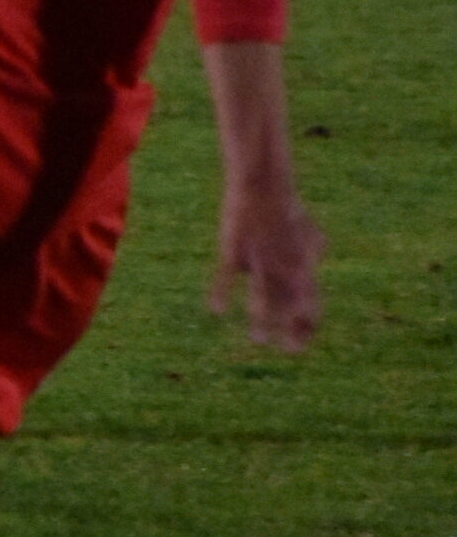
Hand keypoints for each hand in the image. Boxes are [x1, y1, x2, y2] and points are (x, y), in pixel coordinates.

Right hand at [209, 183, 323, 351]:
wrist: (262, 185)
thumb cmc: (285, 206)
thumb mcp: (307, 227)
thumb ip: (314, 244)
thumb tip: (318, 254)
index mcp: (302, 264)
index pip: (311, 302)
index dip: (308, 325)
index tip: (303, 343)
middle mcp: (283, 266)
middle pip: (291, 306)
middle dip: (292, 331)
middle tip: (290, 351)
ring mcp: (259, 260)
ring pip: (262, 298)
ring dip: (262, 322)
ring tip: (258, 340)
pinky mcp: (235, 251)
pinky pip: (227, 278)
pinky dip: (221, 294)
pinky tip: (217, 310)